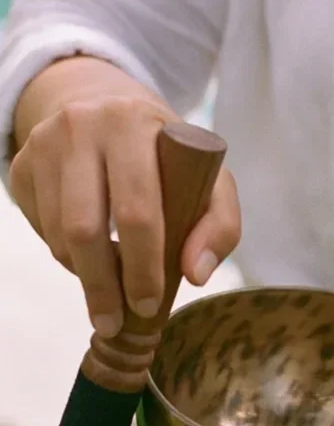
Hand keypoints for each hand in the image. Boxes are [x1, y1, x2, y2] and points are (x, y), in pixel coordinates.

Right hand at [10, 94, 239, 336]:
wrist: (102, 103)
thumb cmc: (166, 153)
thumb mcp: (208, 176)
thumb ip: (220, 225)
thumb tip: (194, 275)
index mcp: (134, 124)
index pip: (136, 208)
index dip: (142, 266)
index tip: (149, 305)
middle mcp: (82, 126)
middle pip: (85, 228)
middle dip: (103, 286)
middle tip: (116, 322)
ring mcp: (44, 145)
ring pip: (58, 235)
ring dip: (84, 276)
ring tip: (108, 295)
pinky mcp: (21, 165)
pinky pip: (42, 229)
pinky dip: (66, 255)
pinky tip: (90, 256)